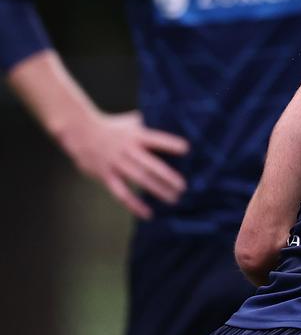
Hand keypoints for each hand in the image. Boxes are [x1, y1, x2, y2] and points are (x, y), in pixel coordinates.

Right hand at [59, 110, 188, 218]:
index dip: (170, 144)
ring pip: (139, 179)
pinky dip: (134, 205)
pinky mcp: (106, 176)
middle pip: (149, 164)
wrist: (80, 132)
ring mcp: (116, 164)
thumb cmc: (113, 126)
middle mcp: (127, 150)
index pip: (155, 139)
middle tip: (183, 186)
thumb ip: (151, 125)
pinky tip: (148, 213)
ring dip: (157, 190)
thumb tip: (174, 121)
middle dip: (168, 176)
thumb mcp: (131, 122)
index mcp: (135, 135)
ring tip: (174, 199)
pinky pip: (121, 193)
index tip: (187, 149)